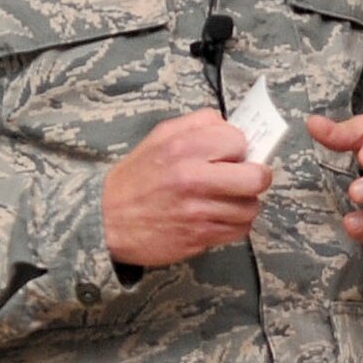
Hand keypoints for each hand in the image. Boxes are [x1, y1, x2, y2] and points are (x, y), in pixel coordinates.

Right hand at [103, 111, 272, 266]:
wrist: (106, 220)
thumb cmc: (135, 178)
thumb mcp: (159, 137)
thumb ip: (197, 124)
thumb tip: (230, 124)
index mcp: (183, 147)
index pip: (238, 140)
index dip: (238, 148)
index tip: (231, 154)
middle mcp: (193, 179)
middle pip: (256, 178)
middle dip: (256, 177)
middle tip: (245, 178)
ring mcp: (198, 211)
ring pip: (251, 207)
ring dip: (244, 203)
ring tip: (227, 199)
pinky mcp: (200, 237)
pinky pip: (239, 230)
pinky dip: (234, 224)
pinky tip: (218, 216)